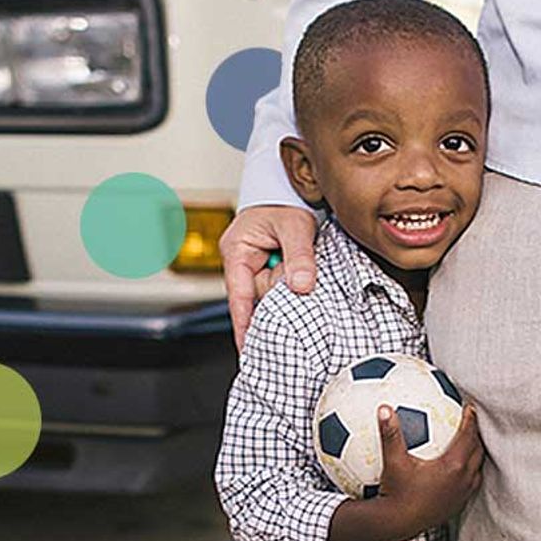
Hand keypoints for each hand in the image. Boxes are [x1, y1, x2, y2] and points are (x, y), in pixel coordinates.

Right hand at [219, 205, 317, 350]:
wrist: (288, 189)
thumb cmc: (284, 202)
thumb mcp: (295, 226)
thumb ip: (300, 256)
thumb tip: (302, 287)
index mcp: (237, 251)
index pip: (239, 297)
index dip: (245, 325)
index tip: (247, 351)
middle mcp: (241, 263)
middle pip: (260, 298)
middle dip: (282, 296)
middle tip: (302, 281)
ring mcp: (254, 269)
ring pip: (272, 295)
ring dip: (290, 290)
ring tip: (304, 273)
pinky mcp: (268, 271)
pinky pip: (279, 288)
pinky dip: (291, 288)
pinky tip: (301, 285)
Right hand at [375, 403, 483, 539]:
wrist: (397, 524)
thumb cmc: (395, 492)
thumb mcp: (392, 460)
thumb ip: (390, 433)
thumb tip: (383, 408)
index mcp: (453, 466)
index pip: (468, 436)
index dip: (470, 419)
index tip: (469, 406)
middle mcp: (463, 479)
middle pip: (478, 450)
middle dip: (476, 434)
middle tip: (470, 420)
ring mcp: (462, 494)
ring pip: (477, 467)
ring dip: (474, 453)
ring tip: (468, 441)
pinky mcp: (457, 504)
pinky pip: (470, 482)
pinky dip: (468, 470)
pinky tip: (456, 467)